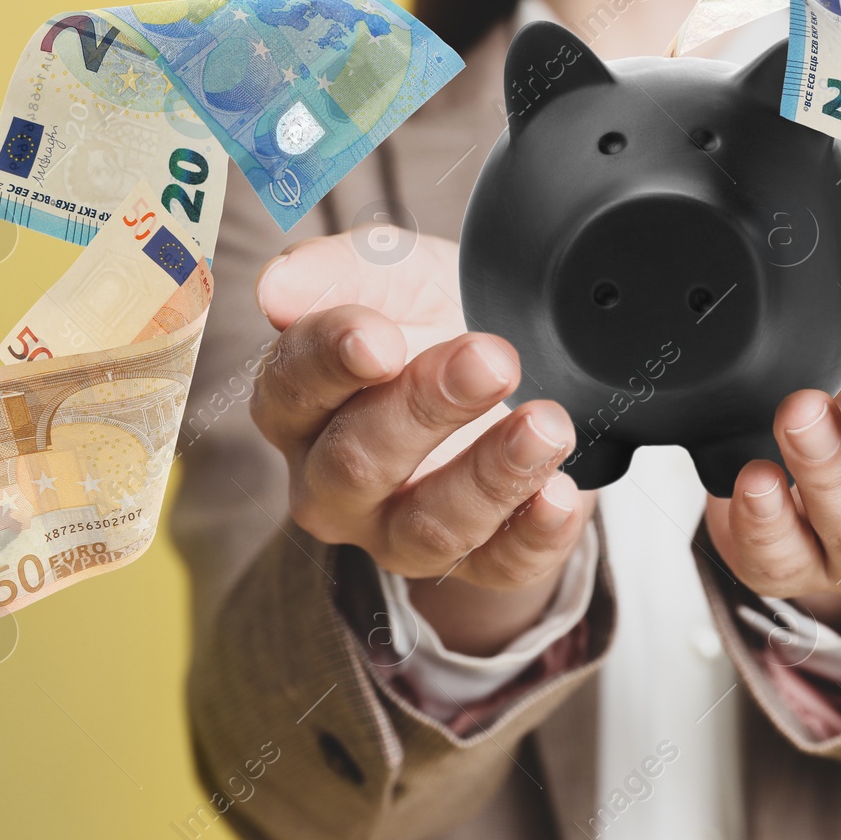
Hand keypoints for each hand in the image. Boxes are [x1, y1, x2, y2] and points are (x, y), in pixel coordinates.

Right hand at [252, 227, 594, 655]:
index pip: (291, 389)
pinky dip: (536, 533)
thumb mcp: (399, 275)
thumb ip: (340, 272)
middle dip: (425, 409)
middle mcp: (336, 484)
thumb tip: (277, 288)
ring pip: (429, 528)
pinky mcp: (481, 563)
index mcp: (300, 407)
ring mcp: (401, 534)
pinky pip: (501, 567)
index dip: (331, 363)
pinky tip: (563, 494)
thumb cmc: (440, 319)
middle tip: (490, 359)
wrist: (525, 364)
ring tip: (546, 424)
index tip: (378, 337)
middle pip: (357, 465)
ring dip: (492, 475)